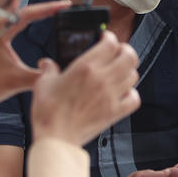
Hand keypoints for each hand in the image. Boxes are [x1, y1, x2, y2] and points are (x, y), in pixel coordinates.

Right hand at [30, 30, 139, 146]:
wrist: (56, 138)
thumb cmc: (48, 112)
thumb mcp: (43, 84)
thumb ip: (48, 69)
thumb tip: (46, 64)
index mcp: (85, 67)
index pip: (110, 43)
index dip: (110, 38)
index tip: (106, 38)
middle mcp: (102, 79)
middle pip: (129, 57)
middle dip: (125, 50)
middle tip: (117, 52)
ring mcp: (111, 96)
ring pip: (133, 76)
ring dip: (127, 71)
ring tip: (119, 72)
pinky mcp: (114, 112)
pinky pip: (134, 99)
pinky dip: (131, 93)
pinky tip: (122, 93)